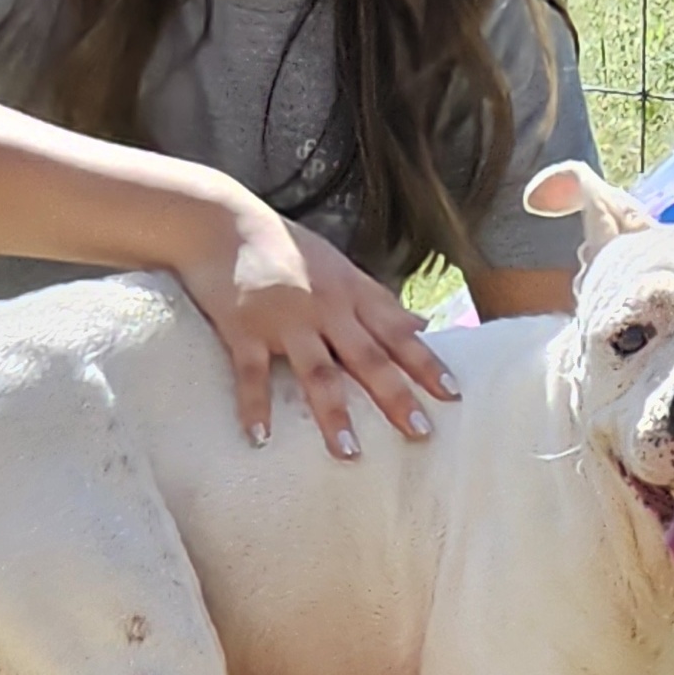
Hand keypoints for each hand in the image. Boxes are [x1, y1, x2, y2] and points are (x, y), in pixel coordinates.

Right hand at [179, 197, 458, 457]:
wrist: (221, 222)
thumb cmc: (284, 245)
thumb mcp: (339, 266)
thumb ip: (378, 300)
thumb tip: (422, 325)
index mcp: (350, 292)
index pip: (397, 332)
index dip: (426, 362)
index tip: (452, 393)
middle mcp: (325, 307)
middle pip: (367, 357)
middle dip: (395, 396)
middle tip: (420, 432)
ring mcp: (285, 320)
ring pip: (317, 372)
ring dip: (333, 413)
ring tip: (349, 452)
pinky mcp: (244, 329)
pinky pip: (253, 374)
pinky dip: (255, 407)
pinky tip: (261, 438)